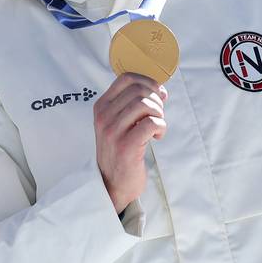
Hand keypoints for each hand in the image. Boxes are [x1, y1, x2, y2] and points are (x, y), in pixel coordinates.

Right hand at [94, 73, 165, 211]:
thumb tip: (157, 88)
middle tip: (157, 115)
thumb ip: (128, 105)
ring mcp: (113, 132)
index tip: (157, 95)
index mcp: (101, 107)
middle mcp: (104, 117)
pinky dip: (161, 127)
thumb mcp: (116, 123)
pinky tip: (157, 136)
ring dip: (159, 114)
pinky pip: (151, 123)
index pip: (126, 78)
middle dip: (156, 100)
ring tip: (157, 126)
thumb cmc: (119, 151)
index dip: (148, 82)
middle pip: (138, 90)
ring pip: (145, 104)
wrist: (112, 184)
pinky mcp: (127, 146)